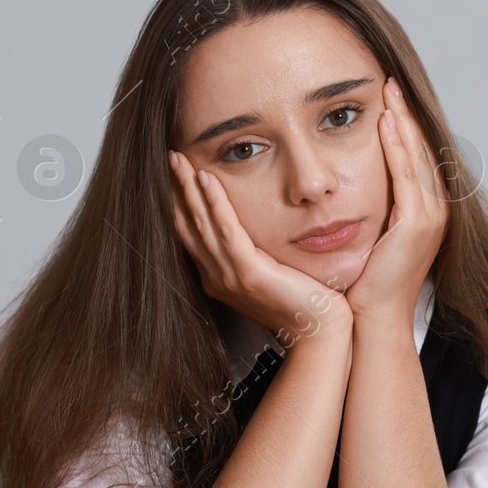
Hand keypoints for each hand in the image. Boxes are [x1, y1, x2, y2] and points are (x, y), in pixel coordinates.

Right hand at [168, 149, 351, 347]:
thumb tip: (252, 228)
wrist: (318, 332)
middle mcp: (217, 277)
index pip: (190, 233)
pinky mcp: (249, 274)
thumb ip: (254, 252)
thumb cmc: (302, 302)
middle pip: (187, 225)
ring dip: (187, 188)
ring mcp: (230, 277)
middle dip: (175, 189)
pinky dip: (214, 202)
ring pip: (201, 223)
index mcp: (219, 277)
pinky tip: (205, 178)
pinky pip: (227, 231)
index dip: (179, 201)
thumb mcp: (270, 273)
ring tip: (178, 159)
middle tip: (168, 156)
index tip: (173, 172)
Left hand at [343, 77, 449, 324]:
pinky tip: (386, 122)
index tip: (388, 101)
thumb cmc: (365, 287)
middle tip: (390, 83)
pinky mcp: (417, 222)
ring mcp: (430, 216)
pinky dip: (397, 145)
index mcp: (425, 214)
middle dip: (405, 115)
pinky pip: (406, 173)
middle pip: (421, 150)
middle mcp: (435, 211)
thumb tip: (345, 193)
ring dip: (402, 121)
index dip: (404, 128)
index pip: (415, 160)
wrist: (374, 319)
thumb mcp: (369, 240)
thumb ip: (368, 213)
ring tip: (389, 92)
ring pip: (416, 156)